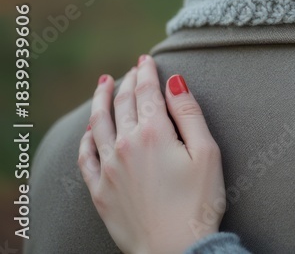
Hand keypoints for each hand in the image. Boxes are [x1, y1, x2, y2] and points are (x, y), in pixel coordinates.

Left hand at [79, 55, 225, 253]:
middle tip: (132, 69)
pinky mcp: (100, 191)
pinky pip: (86, 156)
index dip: (147, 72)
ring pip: (99, 124)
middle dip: (127, 82)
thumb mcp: (207, 153)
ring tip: (103, 85)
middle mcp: (126, 146)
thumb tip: (175, 81)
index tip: (147, 59)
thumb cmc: (200, 203)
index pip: (147, 92)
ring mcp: (109, 168)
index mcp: (154, 133)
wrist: (176, 248)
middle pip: (122, 103)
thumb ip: (190, 114)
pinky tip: (90, 130)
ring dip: (101, 100)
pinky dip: (87, 137)